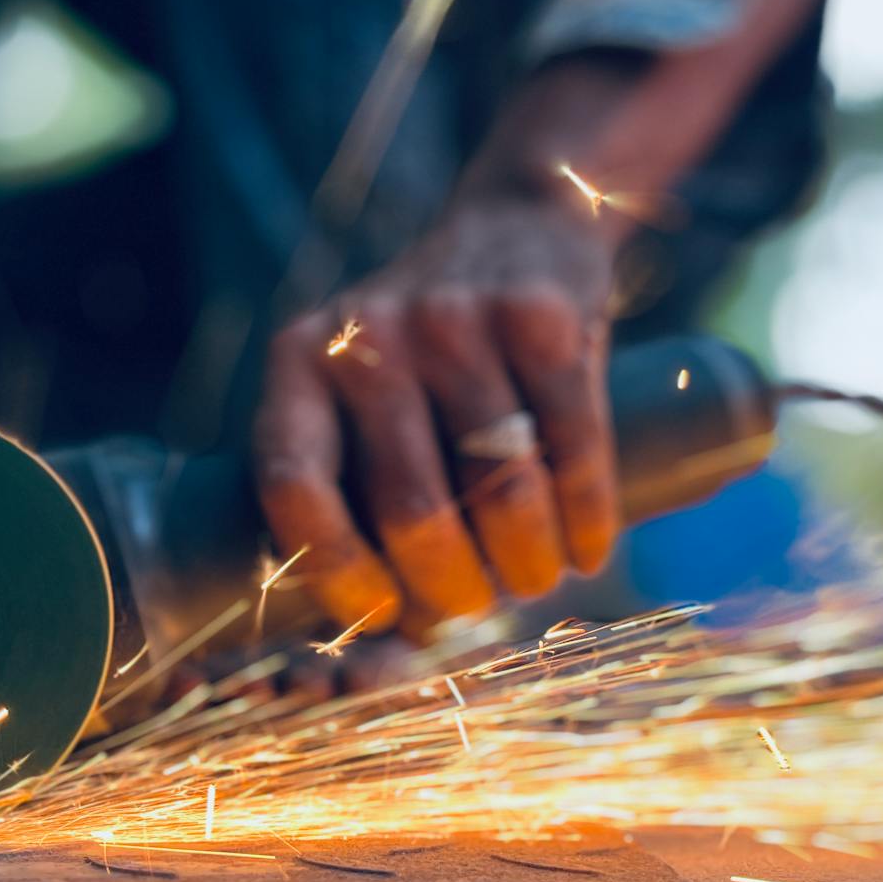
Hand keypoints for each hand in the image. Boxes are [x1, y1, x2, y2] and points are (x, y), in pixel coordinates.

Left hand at [253, 195, 621, 634]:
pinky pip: (573, 447)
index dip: (335, 571)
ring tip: (541, 577)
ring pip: (500, 488)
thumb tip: (388, 655)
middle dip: (454, 587)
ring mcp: (453, 317)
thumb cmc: (433, 362)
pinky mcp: (540, 313)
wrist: (519, 226)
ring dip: (530, 564)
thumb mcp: (369, 402)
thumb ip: (365, 502)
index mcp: (297, 362)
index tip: (380, 612)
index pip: (292, 485)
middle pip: (410, 507)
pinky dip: (588, 518)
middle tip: (481, 605)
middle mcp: (366, 334)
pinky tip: (590, 548)